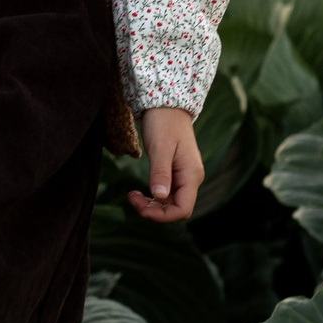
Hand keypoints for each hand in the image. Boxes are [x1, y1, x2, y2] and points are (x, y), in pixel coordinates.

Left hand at [126, 106, 201, 223]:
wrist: (166, 106)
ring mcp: (184, 177)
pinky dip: (152, 198)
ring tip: (132, 195)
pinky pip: (166, 194)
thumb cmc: (163, 123)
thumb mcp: (160, 148)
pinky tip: (139, 193)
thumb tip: (158, 196)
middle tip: (131, 197)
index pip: (183, 209)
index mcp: (191, 175)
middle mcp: (191, 179)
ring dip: (152, 205)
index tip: (139, 207)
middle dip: (154, 211)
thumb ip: (160, 173)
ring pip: (170, 203)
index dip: (162, 216)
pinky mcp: (175, 173)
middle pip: (176, 209)